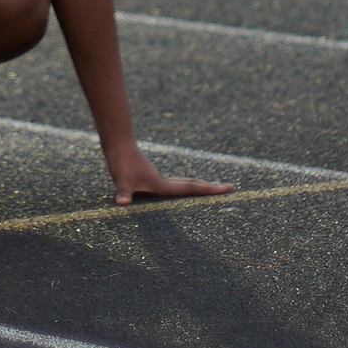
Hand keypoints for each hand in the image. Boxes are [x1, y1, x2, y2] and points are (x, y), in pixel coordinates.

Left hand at [108, 146, 233, 205]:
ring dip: (200, 186)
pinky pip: (175, 183)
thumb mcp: (122, 182)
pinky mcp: (152, 177)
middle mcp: (164, 182)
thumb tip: (122, 203)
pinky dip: (185, 186)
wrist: (118, 144)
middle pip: (193, 185)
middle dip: (211, 188)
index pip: (191, 189)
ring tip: (213, 187)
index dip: (209, 190)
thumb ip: (123, 194)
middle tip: (229, 188)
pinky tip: (181, 190)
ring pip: (185, 183)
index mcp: (162, 185)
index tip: (228, 188)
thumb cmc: (121, 164)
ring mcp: (159, 179)